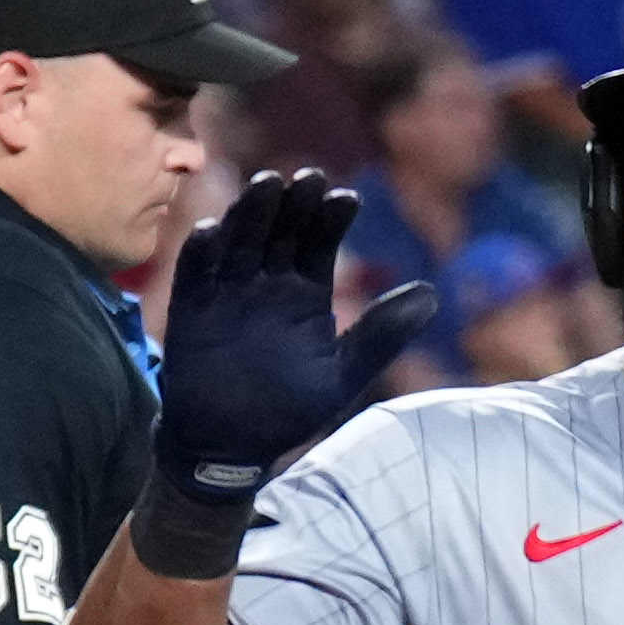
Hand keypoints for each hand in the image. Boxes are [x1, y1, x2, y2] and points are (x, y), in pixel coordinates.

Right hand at [141, 170, 424, 571]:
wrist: (233, 446)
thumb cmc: (290, 409)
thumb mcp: (344, 372)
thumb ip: (382, 333)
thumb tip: (432, 292)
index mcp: (305, 291)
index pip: (320, 242)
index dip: (330, 218)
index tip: (346, 199)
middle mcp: (266, 282)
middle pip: (280, 231)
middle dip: (293, 204)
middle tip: (307, 178)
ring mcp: (227, 292)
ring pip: (239, 241)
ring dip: (250, 214)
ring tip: (266, 186)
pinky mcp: (190, 311)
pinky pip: (194, 275)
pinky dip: (200, 253)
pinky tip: (210, 231)